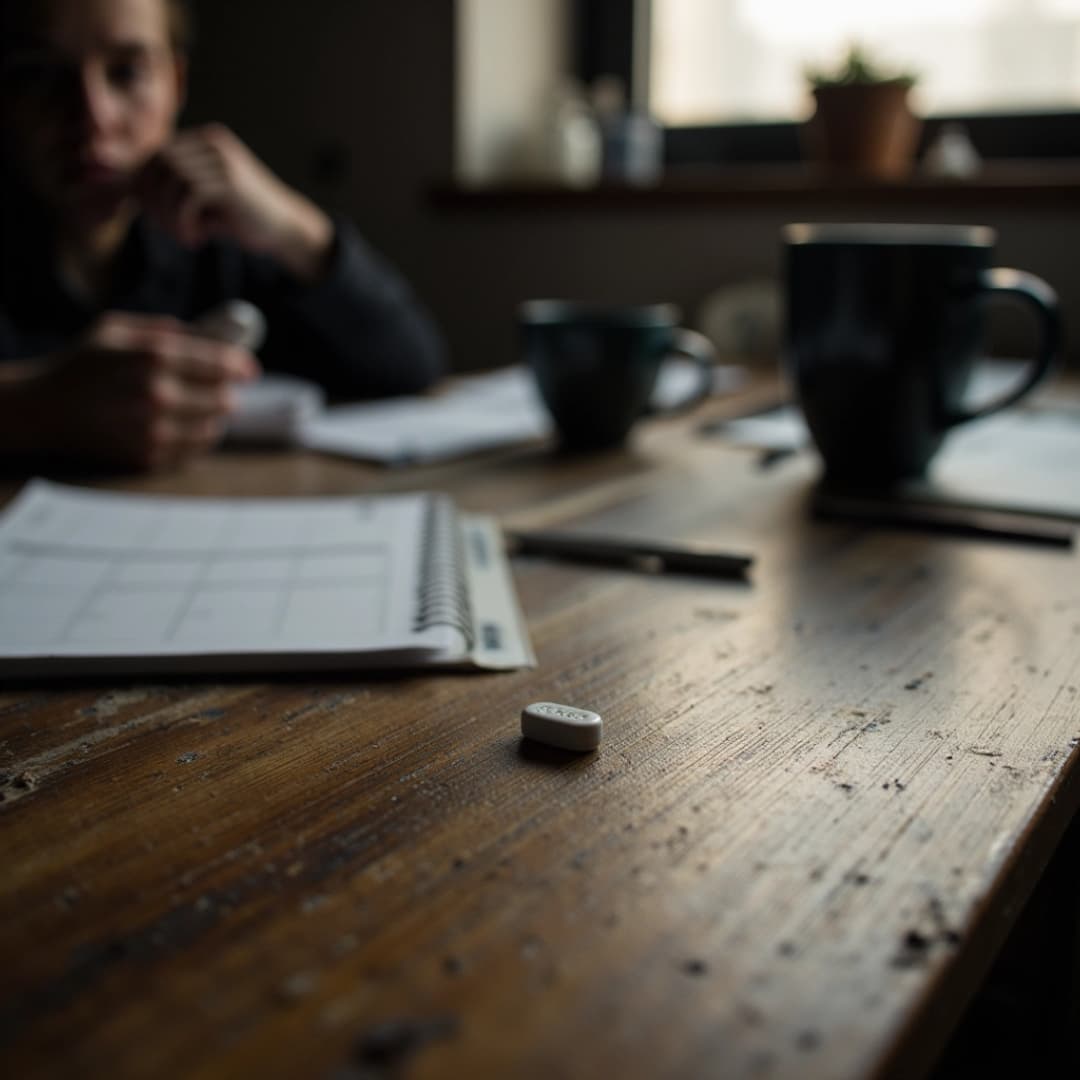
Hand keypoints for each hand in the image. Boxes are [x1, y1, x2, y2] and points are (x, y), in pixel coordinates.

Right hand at [17, 312, 258, 470]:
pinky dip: (199, 439)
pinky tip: (189, 428)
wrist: (46, 410)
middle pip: (224, 399)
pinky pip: (196, 451)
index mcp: (154, 357)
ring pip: (215, 427)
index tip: (249, 370)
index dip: (241, 367)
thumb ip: (163, 329)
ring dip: (215, 418)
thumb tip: (208, 335)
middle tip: (222, 390)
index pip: (220, 364)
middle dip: (226, 392)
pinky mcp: (150, 456)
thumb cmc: (83, 364)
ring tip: (204, 409)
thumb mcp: (116, 329)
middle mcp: (159, 394)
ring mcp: (155, 430)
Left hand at [137, 124, 333, 281]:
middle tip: (165, 229)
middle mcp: (212, 143)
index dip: (144, 186)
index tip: (151, 216)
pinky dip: (183, 222)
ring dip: (167, 215)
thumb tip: (121, 186)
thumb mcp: (203, 199)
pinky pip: (188, 196)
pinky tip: (196, 239)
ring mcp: (223, 160)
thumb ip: (171, 189)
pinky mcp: (230, 183)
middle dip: (152, 200)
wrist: (288, 230)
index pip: (156, 154)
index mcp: (205, 141)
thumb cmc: (244, 218)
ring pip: (170, 179)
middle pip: (157, 163)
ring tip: (182, 237)